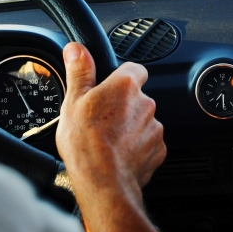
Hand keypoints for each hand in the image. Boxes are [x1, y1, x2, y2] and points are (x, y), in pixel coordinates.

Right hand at [56, 42, 165, 231]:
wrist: (103, 183)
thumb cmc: (86, 142)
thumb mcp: (74, 100)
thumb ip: (79, 70)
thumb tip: (76, 48)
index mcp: (125, 85)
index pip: (134, 68)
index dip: (122, 76)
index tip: (110, 87)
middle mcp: (145, 103)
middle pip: (137, 96)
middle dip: (123, 105)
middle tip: (102, 118)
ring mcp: (154, 127)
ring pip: (143, 120)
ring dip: (130, 126)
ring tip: (108, 140)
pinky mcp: (158, 150)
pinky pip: (148, 142)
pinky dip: (137, 147)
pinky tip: (119, 154)